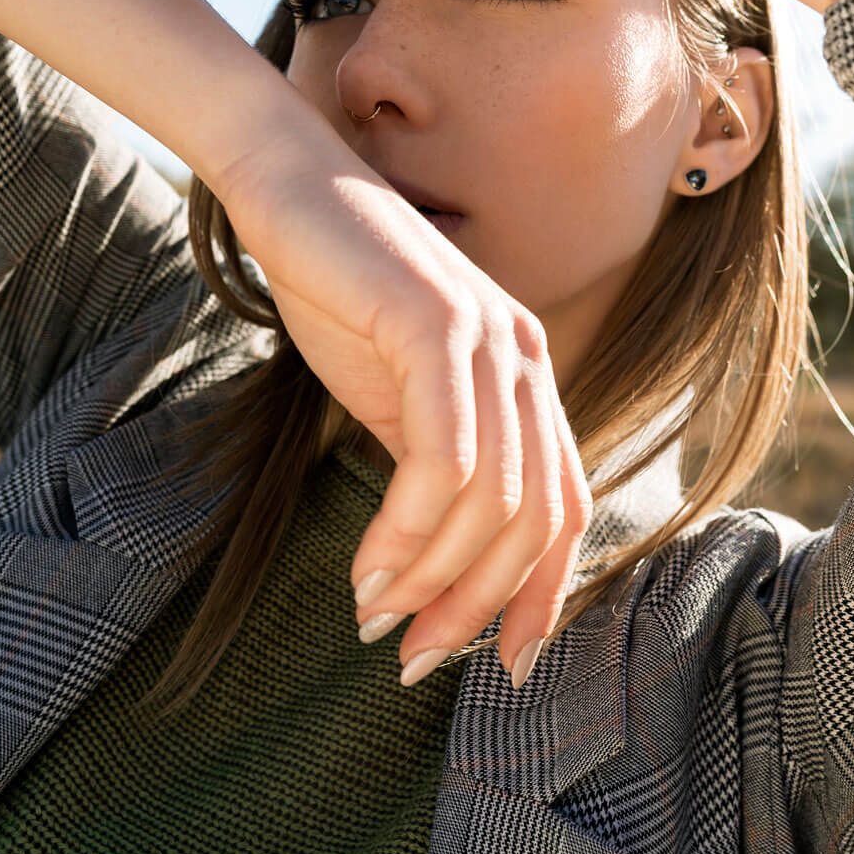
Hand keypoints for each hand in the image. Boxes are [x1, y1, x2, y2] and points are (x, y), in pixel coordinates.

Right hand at [215, 130, 592, 687]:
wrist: (287, 189)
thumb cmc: (337, 291)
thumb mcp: (396, 395)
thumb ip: (432, 466)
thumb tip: (431, 573)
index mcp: (528, 378)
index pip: (566, 508)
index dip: (542, 595)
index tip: (498, 663)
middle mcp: (527, 359)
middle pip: (535, 519)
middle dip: (477, 605)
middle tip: (412, 657)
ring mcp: (491, 339)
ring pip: (490, 500)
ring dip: (430, 578)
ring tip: (371, 613)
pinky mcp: (437, 327)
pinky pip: (440, 460)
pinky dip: (405, 530)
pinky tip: (366, 564)